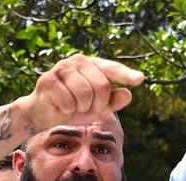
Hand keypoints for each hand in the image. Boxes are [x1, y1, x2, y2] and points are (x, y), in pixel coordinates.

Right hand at [13, 55, 144, 130]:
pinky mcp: (48, 80)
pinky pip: (69, 101)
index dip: (126, 74)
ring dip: (82, 108)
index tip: (140, 79)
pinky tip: (60, 106)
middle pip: (102, 86)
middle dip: (98, 104)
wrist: (44, 114)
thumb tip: (128, 94)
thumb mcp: (98, 106)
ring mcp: (61, 68)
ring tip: (73, 106)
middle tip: (86, 108)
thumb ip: (113, 101)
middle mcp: (77, 61)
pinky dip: (68, 110)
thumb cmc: (75, 107)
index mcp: (92, 65)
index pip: (113, 68)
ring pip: (85, 93)